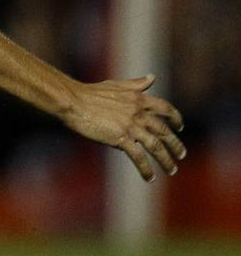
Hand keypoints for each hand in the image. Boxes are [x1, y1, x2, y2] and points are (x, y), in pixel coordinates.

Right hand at [63, 75, 184, 181]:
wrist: (73, 101)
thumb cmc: (90, 93)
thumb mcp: (116, 85)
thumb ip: (136, 84)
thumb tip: (152, 78)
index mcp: (139, 98)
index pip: (165, 108)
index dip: (175, 118)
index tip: (179, 127)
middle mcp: (139, 112)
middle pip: (164, 131)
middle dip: (175, 144)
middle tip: (181, 155)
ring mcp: (131, 126)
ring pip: (156, 146)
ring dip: (166, 160)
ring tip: (172, 170)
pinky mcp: (120, 138)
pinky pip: (138, 156)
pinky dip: (145, 168)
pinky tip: (149, 177)